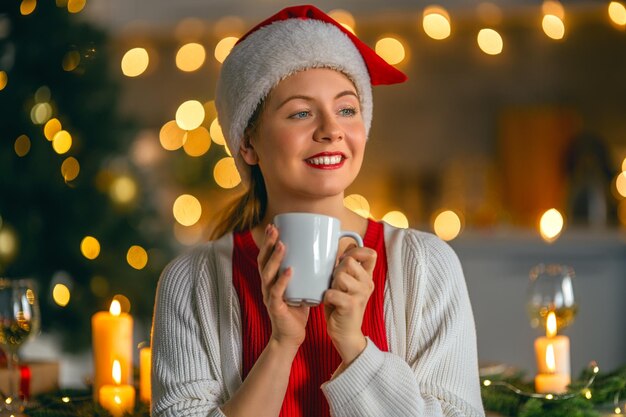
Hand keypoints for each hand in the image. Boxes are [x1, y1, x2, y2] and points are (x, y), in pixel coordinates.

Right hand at [257, 224, 309, 349]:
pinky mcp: (275, 307)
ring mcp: (269, 296)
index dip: (267, 241)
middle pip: (263, 261)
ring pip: (268, 274)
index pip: (266, 256)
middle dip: (268, 244)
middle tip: (274, 229)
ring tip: (282, 245)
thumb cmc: (297, 310)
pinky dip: (282, 280)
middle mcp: (266, 286)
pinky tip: (289, 271)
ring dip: (275, 258)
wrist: (291, 336)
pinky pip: (277, 292)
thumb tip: (323, 255)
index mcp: (271, 280)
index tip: (273, 225)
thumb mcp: (300, 287)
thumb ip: (305, 273)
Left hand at [323, 244, 376, 364]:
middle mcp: (367, 284)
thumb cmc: (342, 307)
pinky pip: (331, 292)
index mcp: (367, 277)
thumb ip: (349, 266)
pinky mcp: (351, 305)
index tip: (345, 261)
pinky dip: (326, 298)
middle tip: (337, 287)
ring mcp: (361, 294)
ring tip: (335, 296)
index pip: (370, 254)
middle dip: (337, 272)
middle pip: (348, 262)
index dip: (355, 252)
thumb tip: (349, 242)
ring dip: (331, 286)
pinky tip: (332, 305)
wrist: (346, 334)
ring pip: (340, 276)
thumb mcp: (347, 284)